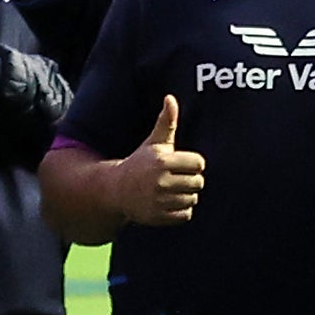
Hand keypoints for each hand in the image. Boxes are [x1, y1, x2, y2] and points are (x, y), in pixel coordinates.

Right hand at [116, 96, 204, 225]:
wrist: (115, 189)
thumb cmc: (141, 163)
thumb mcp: (153, 143)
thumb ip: (166, 122)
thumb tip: (170, 97)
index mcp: (162, 161)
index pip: (199, 163)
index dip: (192, 164)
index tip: (181, 164)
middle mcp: (160, 181)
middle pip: (198, 182)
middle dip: (190, 181)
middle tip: (175, 179)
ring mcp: (158, 200)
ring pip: (193, 199)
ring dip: (186, 196)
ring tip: (170, 191)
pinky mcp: (158, 217)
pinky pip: (186, 215)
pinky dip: (180, 211)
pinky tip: (167, 203)